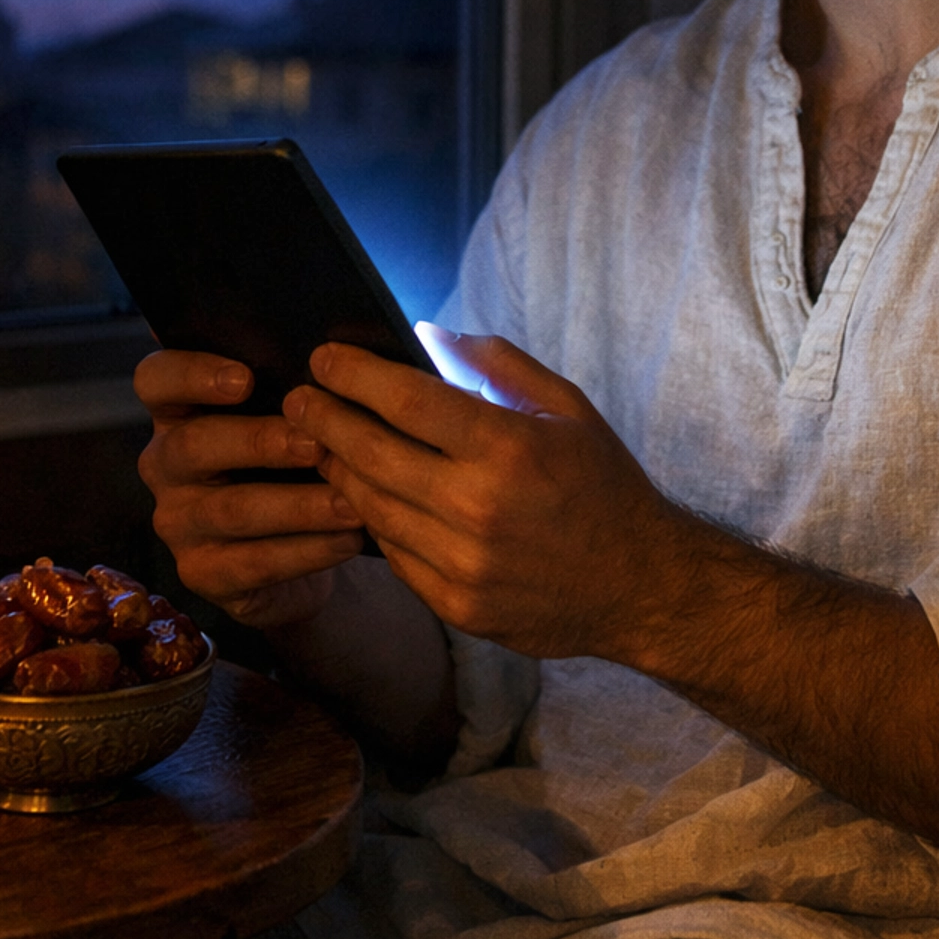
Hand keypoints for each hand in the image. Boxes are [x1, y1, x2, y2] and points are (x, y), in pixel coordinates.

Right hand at [134, 350, 365, 628]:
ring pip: (232, 509)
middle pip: (193, 445)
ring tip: (350, 501)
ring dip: (298, 505)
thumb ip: (288, 391)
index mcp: (176, 412)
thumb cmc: (291, 464)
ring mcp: (178, 522)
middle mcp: (164, 464)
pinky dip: (308, 550)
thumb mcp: (282, 421)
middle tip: (316, 444)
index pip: (156, 381)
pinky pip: (254, 562)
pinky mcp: (202, 572)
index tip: (245, 378)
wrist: (298, 550)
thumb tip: (332, 362)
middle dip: (260, 443)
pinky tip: (347, 538)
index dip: (192, 375)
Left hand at [282, 330, 678, 659]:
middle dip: (324, 419)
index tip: (324, 358)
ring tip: (321, 444)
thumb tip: (430, 334)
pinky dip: (373, 521)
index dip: (354, 374)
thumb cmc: (603, 485)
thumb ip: (497, 364)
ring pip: (372, 507)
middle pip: (372, 454)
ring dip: (338, 471)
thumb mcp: (568, 406)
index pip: (406, 400)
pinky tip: (364, 496)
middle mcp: (478, 507)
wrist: (641, 586)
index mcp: (508, 448)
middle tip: (298, 398)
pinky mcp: (457, 604)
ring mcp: (464, 563)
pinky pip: (394, 555)